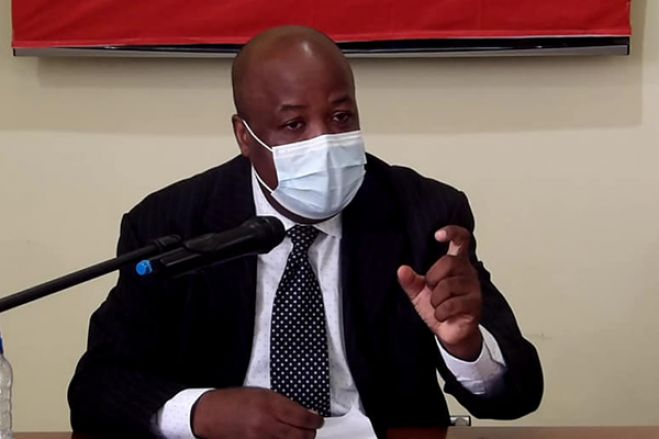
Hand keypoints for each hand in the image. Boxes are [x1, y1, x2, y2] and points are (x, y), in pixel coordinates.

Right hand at [192, 387, 323, 438]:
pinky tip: (285, 438)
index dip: (315, 420)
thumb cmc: (235, 401)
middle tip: (311, 427)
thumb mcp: (263, 393)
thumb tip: (304, 411)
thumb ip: (284, 403)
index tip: (317, 419)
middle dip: (310, 432)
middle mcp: (267, 423)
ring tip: (300, 434)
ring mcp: (261, 438)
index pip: (303, 417)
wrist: (213, 414)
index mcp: (270, 405)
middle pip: (302, 435)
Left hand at [397, 225, 482, 360]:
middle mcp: (467, 271)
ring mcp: (474, 288)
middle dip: (433, 277)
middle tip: (431, 289)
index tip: (437, 235)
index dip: (451, 232)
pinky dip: (441, 312)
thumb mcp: (418, 292)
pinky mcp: (475, 304)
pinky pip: (452, 304)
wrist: (450, 332)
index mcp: (456, 262)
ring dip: (435, 299)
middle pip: (449, 262)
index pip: (461, 239)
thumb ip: (410, 280)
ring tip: (438, 306)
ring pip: (448, 285)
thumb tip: (402, 269)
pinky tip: (443, 315)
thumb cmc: (438, 307)